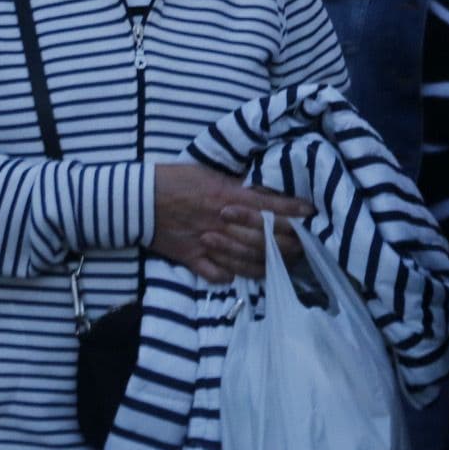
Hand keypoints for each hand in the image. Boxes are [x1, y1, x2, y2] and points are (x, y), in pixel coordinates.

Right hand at [147, 163, 315, 284]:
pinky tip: (247, 276)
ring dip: (268, 262)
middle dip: (288, 241)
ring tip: (287, 262)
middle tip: (306, 244)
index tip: (310, 213)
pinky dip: (233, 276)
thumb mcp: (209, 172)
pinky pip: (217, 273)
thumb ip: (235, 184)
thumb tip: (259, 188)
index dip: (291, 210)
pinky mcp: (191, 258)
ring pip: (245, 258)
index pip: (268, 206)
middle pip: (262, 236)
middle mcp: (222, 222)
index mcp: (227, 196)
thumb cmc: (175, 179)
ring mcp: (207, 243)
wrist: (138, 198)